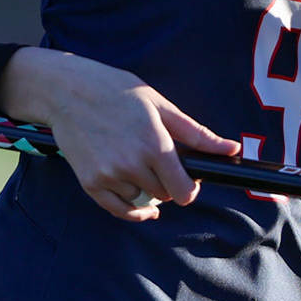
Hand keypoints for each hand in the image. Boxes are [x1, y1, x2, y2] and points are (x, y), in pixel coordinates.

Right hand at [0, 48, 240, 221]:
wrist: (68, 90)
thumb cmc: (117, 91)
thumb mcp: (160, 105)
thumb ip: (196, 133)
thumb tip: (231, 149)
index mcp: (154, 144)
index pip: (184, 191)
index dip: (191, 187)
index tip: (189, 178)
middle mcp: (132, 165)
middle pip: (165, 196)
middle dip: (169, 183)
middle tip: (160, 161)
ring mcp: (109, 176)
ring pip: (142, 201)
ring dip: (146, 189)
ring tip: (138, 162)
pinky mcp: (90, 183)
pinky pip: (118, 210)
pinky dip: (132, 210)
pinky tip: (139, 204)